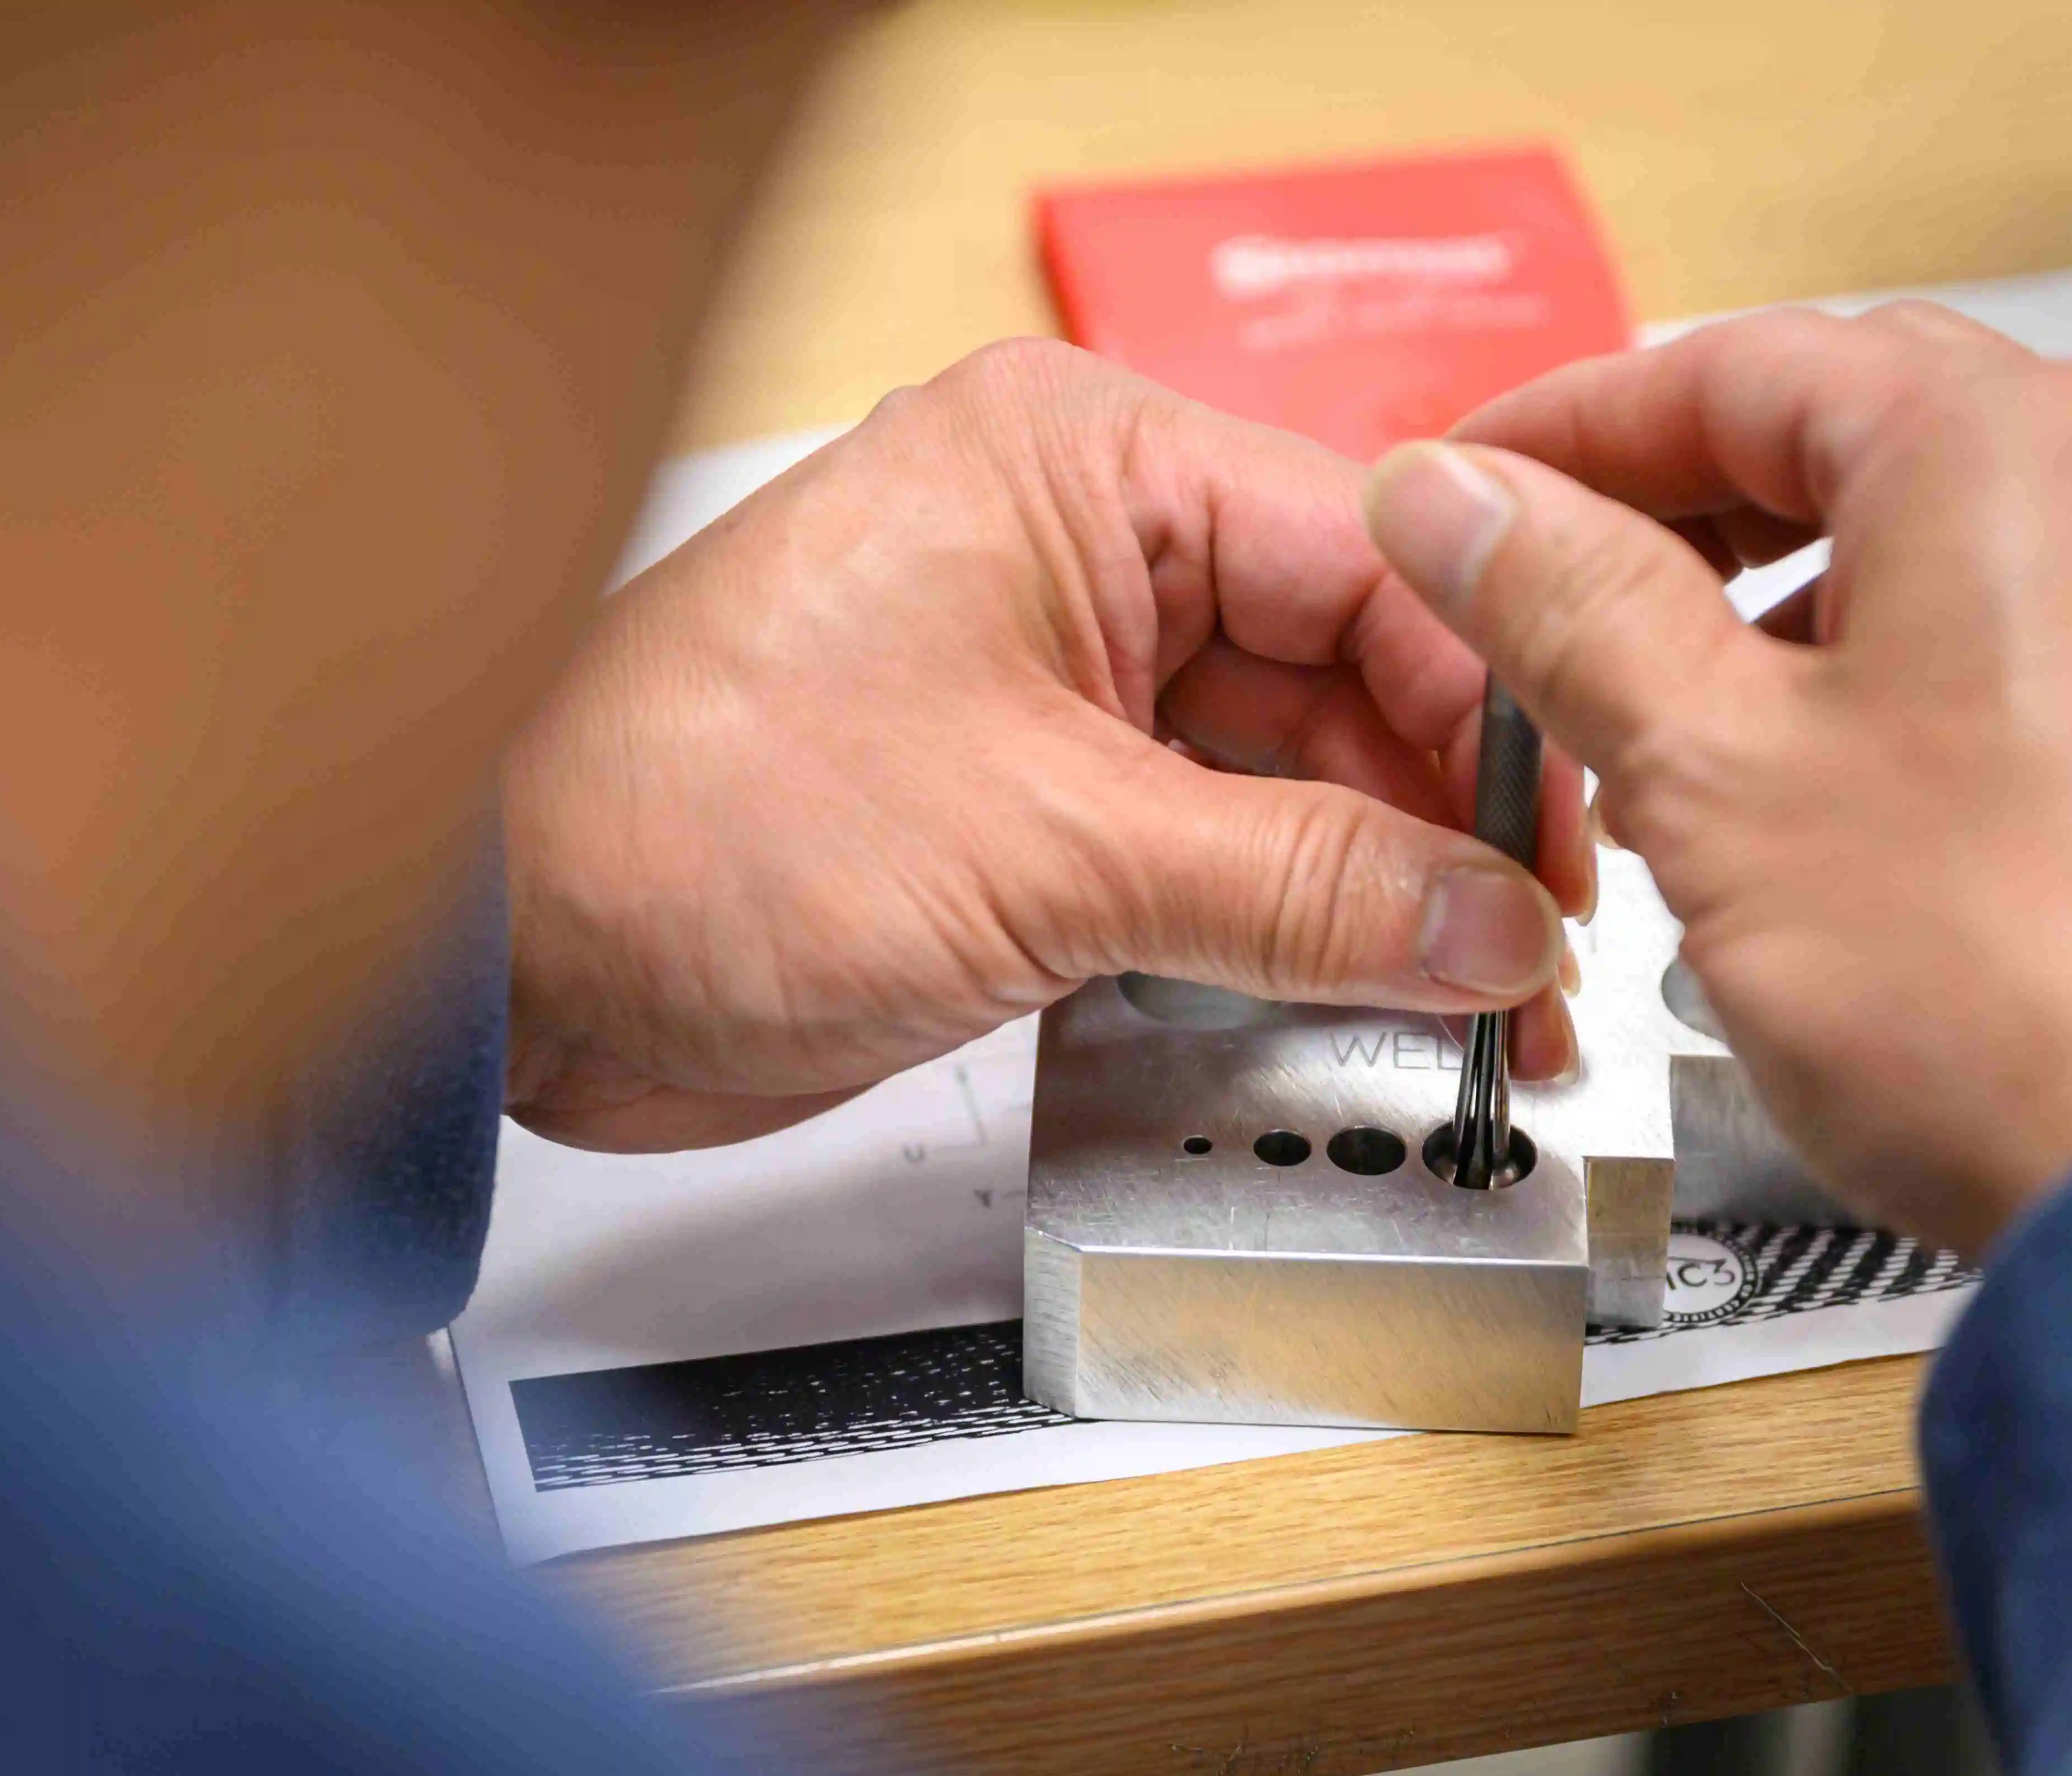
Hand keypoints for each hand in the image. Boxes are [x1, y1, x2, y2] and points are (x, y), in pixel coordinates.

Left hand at [499, 340, 1594, 1150]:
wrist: (511, 962)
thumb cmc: (691, 822)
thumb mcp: (1052, 851)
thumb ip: (1298, 887)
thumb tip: (1490, 925)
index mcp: (1084, 465)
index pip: (1368, 558)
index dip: (1486, 709)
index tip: (1560, 849)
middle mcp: (1078, 552)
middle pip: (1341, 672)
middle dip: (1442, 824)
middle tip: (1534, 966)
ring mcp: (1051, 687)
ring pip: (1279, 778)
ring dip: (1372, 899)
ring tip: (1474, 1014)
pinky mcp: (1025, 812)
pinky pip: (1201, 858)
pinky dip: (1275, 935)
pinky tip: (1355, 1003)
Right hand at [1364, 304, 2071, 1254]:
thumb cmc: (1998, 988)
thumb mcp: (1712, 773)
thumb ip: (1567, 606)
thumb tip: (1455, 497)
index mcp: (2004, 447)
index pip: (1728, 369)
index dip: (1560, 433)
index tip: (1458, 498)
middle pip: (1840, 435)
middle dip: (1670, 516)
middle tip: (1537, 599)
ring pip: (1930, 543)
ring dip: (1772, 606)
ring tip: (1661, 727)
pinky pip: (2014, 641)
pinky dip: (1883, 679)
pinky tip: (1809, 801)